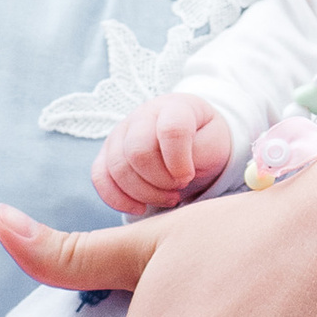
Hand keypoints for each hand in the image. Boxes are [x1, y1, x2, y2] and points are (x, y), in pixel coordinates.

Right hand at [91, 90, 236, 218]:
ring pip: (117, 168)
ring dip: (144, 193)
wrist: (193, 139)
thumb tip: (176, 171)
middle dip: (160, 181)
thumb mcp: (216, 143)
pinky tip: (140, 208)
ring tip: (168, 197)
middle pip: (137, 152)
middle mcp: (142, 116)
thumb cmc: (205, 140)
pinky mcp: (107, 154)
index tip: (187, 176)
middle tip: (178, 187)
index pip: (170, 130)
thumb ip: (200, 152)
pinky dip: (118, 199)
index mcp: (174, 107)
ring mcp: (120, 133)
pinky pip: (99, 178)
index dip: (178, 161)